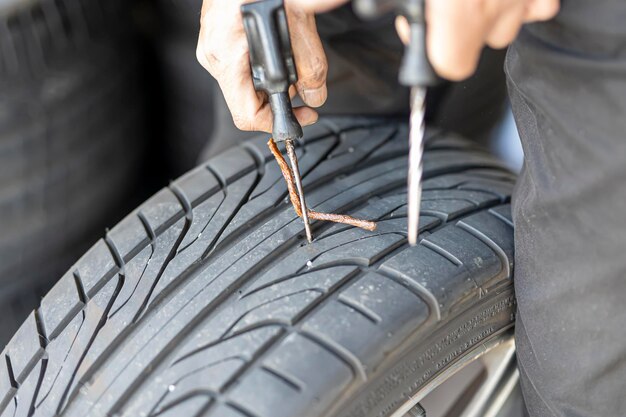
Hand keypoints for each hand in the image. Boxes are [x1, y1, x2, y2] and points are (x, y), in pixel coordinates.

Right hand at [197, 0, 328, 132]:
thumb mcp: (300, 23)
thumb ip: (312, 66)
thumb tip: (316, 96)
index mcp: (227, 55)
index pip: (246, 114)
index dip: (276, 122)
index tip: (301, 118)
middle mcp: (213, 54)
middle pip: (246, 100)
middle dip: (279, 98)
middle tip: (303, 87)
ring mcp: (211, 45)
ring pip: (244, 84)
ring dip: (272, 81)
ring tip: (292, 60)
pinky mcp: (217, 38)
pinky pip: (239, 66)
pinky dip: (262, 66)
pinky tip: (277, 49)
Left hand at [291, 0, 558, 80]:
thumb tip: (308, 3)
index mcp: (457, 8)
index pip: (450, 67)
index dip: (430, 53)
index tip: (416, 29)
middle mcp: (496, 3)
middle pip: (476, 46)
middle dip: (455, 30)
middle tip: (439, 3)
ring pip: (506, 24)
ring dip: (486, 11)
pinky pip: (535, 4)